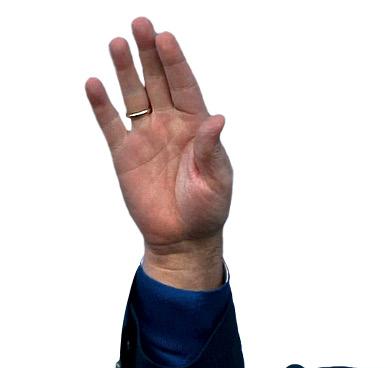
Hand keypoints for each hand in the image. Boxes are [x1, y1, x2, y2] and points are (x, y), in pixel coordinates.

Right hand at [85, 17, 231, 271]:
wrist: (183, 239)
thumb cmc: (207, 210)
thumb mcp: (216, 181)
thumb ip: (212, 149)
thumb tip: (217, 118)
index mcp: (196, 128)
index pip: (186, 87)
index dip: (176, 63)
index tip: (166, 38)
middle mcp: (170, 125)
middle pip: (158, 81)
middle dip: (149, 54)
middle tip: (141, 24)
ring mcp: (146, 137)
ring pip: (134, 95)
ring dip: (126, 70)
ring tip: (117, 43)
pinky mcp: (124, 153)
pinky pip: (110, 124)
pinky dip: (102, 105)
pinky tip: (94, 84)